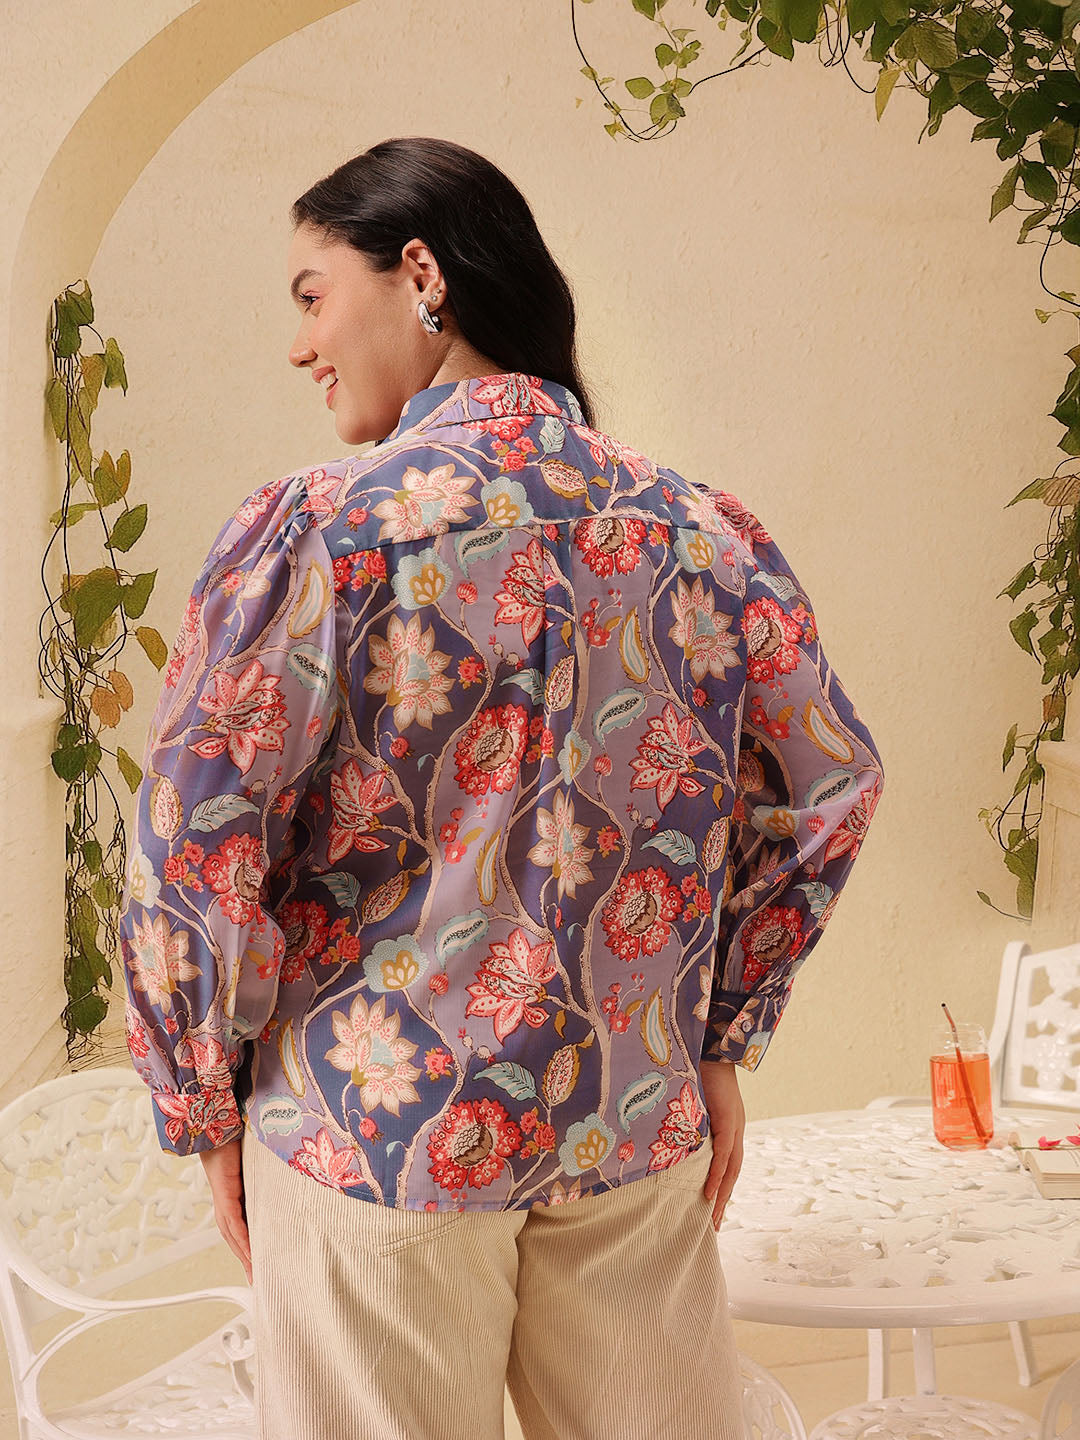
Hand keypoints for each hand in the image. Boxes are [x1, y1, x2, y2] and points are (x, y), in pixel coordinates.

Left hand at [199, 1135, 252, 1284]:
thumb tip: (289, 1172)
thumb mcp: (257, 1161)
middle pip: (236, 1237)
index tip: (262, 1262)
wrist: (217, 1121)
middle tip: (259, 1280)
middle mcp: (227, 1200)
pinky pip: (234, 1223)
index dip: (250, 1246)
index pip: (242, 1226)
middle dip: (247, 1260)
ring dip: (244, 1255)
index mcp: (234, 1194)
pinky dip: (242, 1240)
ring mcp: (224, 1198)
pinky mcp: (224, 1194)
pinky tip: (250, 1253)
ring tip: (256, 1273)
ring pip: (233, 1235)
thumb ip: (267, 1172)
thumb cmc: (237, 1136)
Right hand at [699, 1059, 744, 1231]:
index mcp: (728, 1125)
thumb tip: (666, 1133)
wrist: (710, 1046)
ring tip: (711, 1220)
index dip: (719, 1187)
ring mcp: (735, 1125)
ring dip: (722, 1196)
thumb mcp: (690, 1101)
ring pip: (730, 1169)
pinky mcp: (729, 1120)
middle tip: (713, 1228)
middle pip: (731, 1173)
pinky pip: (723, 1155)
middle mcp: (736, 1129)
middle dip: (722, 1201)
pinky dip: (717, 1175)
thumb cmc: (697, 1068)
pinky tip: (710, 1194)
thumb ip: (685, 1118)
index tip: (710, 1210)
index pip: (726, 1163)